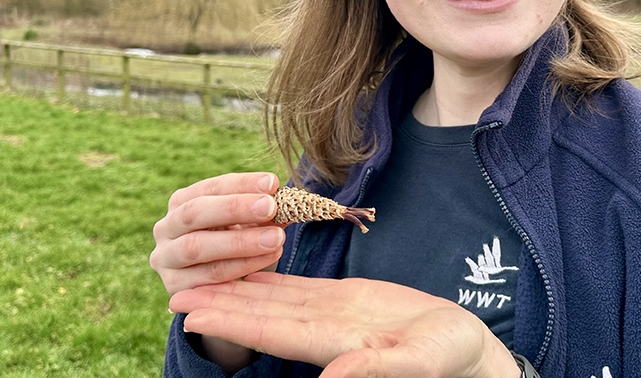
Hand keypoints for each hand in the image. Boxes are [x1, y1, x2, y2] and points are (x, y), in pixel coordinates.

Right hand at [149, 172, 286, 295]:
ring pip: (197, 246)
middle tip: (271, 207)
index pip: (210, 187)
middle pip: (195, 212)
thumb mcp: (247, 223)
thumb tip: (289, 199)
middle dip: (235, 208)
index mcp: (182, 202)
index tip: (272, 183)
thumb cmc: (237, 243)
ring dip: (240, 241)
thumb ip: (262, 212)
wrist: (221, 287)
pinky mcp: (175, 287)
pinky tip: (268, 258)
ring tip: (276, 238)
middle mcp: (166, 227)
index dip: (241, 184)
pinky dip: (240, 267)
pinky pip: (206, 277)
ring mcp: (166, 258)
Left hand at [169, 272, 520, 377]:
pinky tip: (250, 272)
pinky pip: (299, 289)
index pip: (273, 332)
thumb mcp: (418, 362)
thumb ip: (373, 369)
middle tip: (174, 296)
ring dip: (238, 291)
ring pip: (276, 300)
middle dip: (221, 305)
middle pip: (263, 316)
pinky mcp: (345, 303)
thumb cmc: (450, 357)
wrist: (466, 348)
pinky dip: (272, 280)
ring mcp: (332, 317)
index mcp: (337, 344)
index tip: (190, 314)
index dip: (232, 322)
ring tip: (200, 281)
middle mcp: (325, 332)